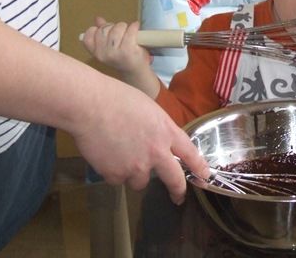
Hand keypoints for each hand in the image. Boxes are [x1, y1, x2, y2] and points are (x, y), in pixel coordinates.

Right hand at [71, 83, 208, 204]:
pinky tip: (106, 154)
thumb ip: (159, 129)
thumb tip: (160, 141)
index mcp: (167, 132)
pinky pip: (118, 179)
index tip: (205, 176)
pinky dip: (113, 171)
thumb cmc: (118, 99)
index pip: (190, 153)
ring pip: (140, 181)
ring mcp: (136, 166)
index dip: (199, 166)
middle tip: (178, 197)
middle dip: (178, 190)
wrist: (90, 106)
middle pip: (174, 179)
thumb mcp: (150, 109)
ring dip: (134, 173)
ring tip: (120, 153)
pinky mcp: (116, 174)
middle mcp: (156, 153)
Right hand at [82, 17, 150, 76]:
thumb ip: (103, 32)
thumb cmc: (123, 58)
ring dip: (124, 26)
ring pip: (116, 29)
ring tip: (129, 30)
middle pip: (104, 29)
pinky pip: (130, 31)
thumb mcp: (110, 47)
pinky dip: (134, 27)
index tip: (107, 30)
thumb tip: (98, 19)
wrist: (136, 72)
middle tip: (121, 31)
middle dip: (113, 26)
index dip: (98, 29)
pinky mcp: (128, 51)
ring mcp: (114, 53)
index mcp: (96, 53)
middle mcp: (103, 54)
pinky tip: (136, 27)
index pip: (88, 36)